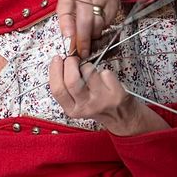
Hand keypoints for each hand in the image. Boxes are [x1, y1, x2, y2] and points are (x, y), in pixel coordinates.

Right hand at [48, 55, 167, 135]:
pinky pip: (105, 73)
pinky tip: (105, 79)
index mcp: (72, 110)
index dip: (55, 71)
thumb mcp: (77, 104)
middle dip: (70, 63)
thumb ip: (67, 88)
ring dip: (88, 66)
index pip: (57, 89)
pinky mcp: (116, 94)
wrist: (121, 117)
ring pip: (89, 72)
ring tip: (91, 71)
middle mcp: (86, 107)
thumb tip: (59, 64)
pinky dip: (104, 72)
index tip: (57, 59)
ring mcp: (101, 101)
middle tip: (73, 59)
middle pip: (72, 80)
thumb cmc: (98, 106)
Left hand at [55, 0, 127, 59]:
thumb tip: (69, 40)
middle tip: (81, 51)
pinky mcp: (112, 4)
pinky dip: (101, 31)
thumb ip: (67, 21)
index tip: (68, 36)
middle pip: (84, 20)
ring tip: (89, 40)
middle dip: (83, 39)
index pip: (66, 9)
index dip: (66, 24)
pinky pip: (106, 24)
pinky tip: (97, 30)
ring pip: (97, 24)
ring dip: (92, 36)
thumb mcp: (69, 4)